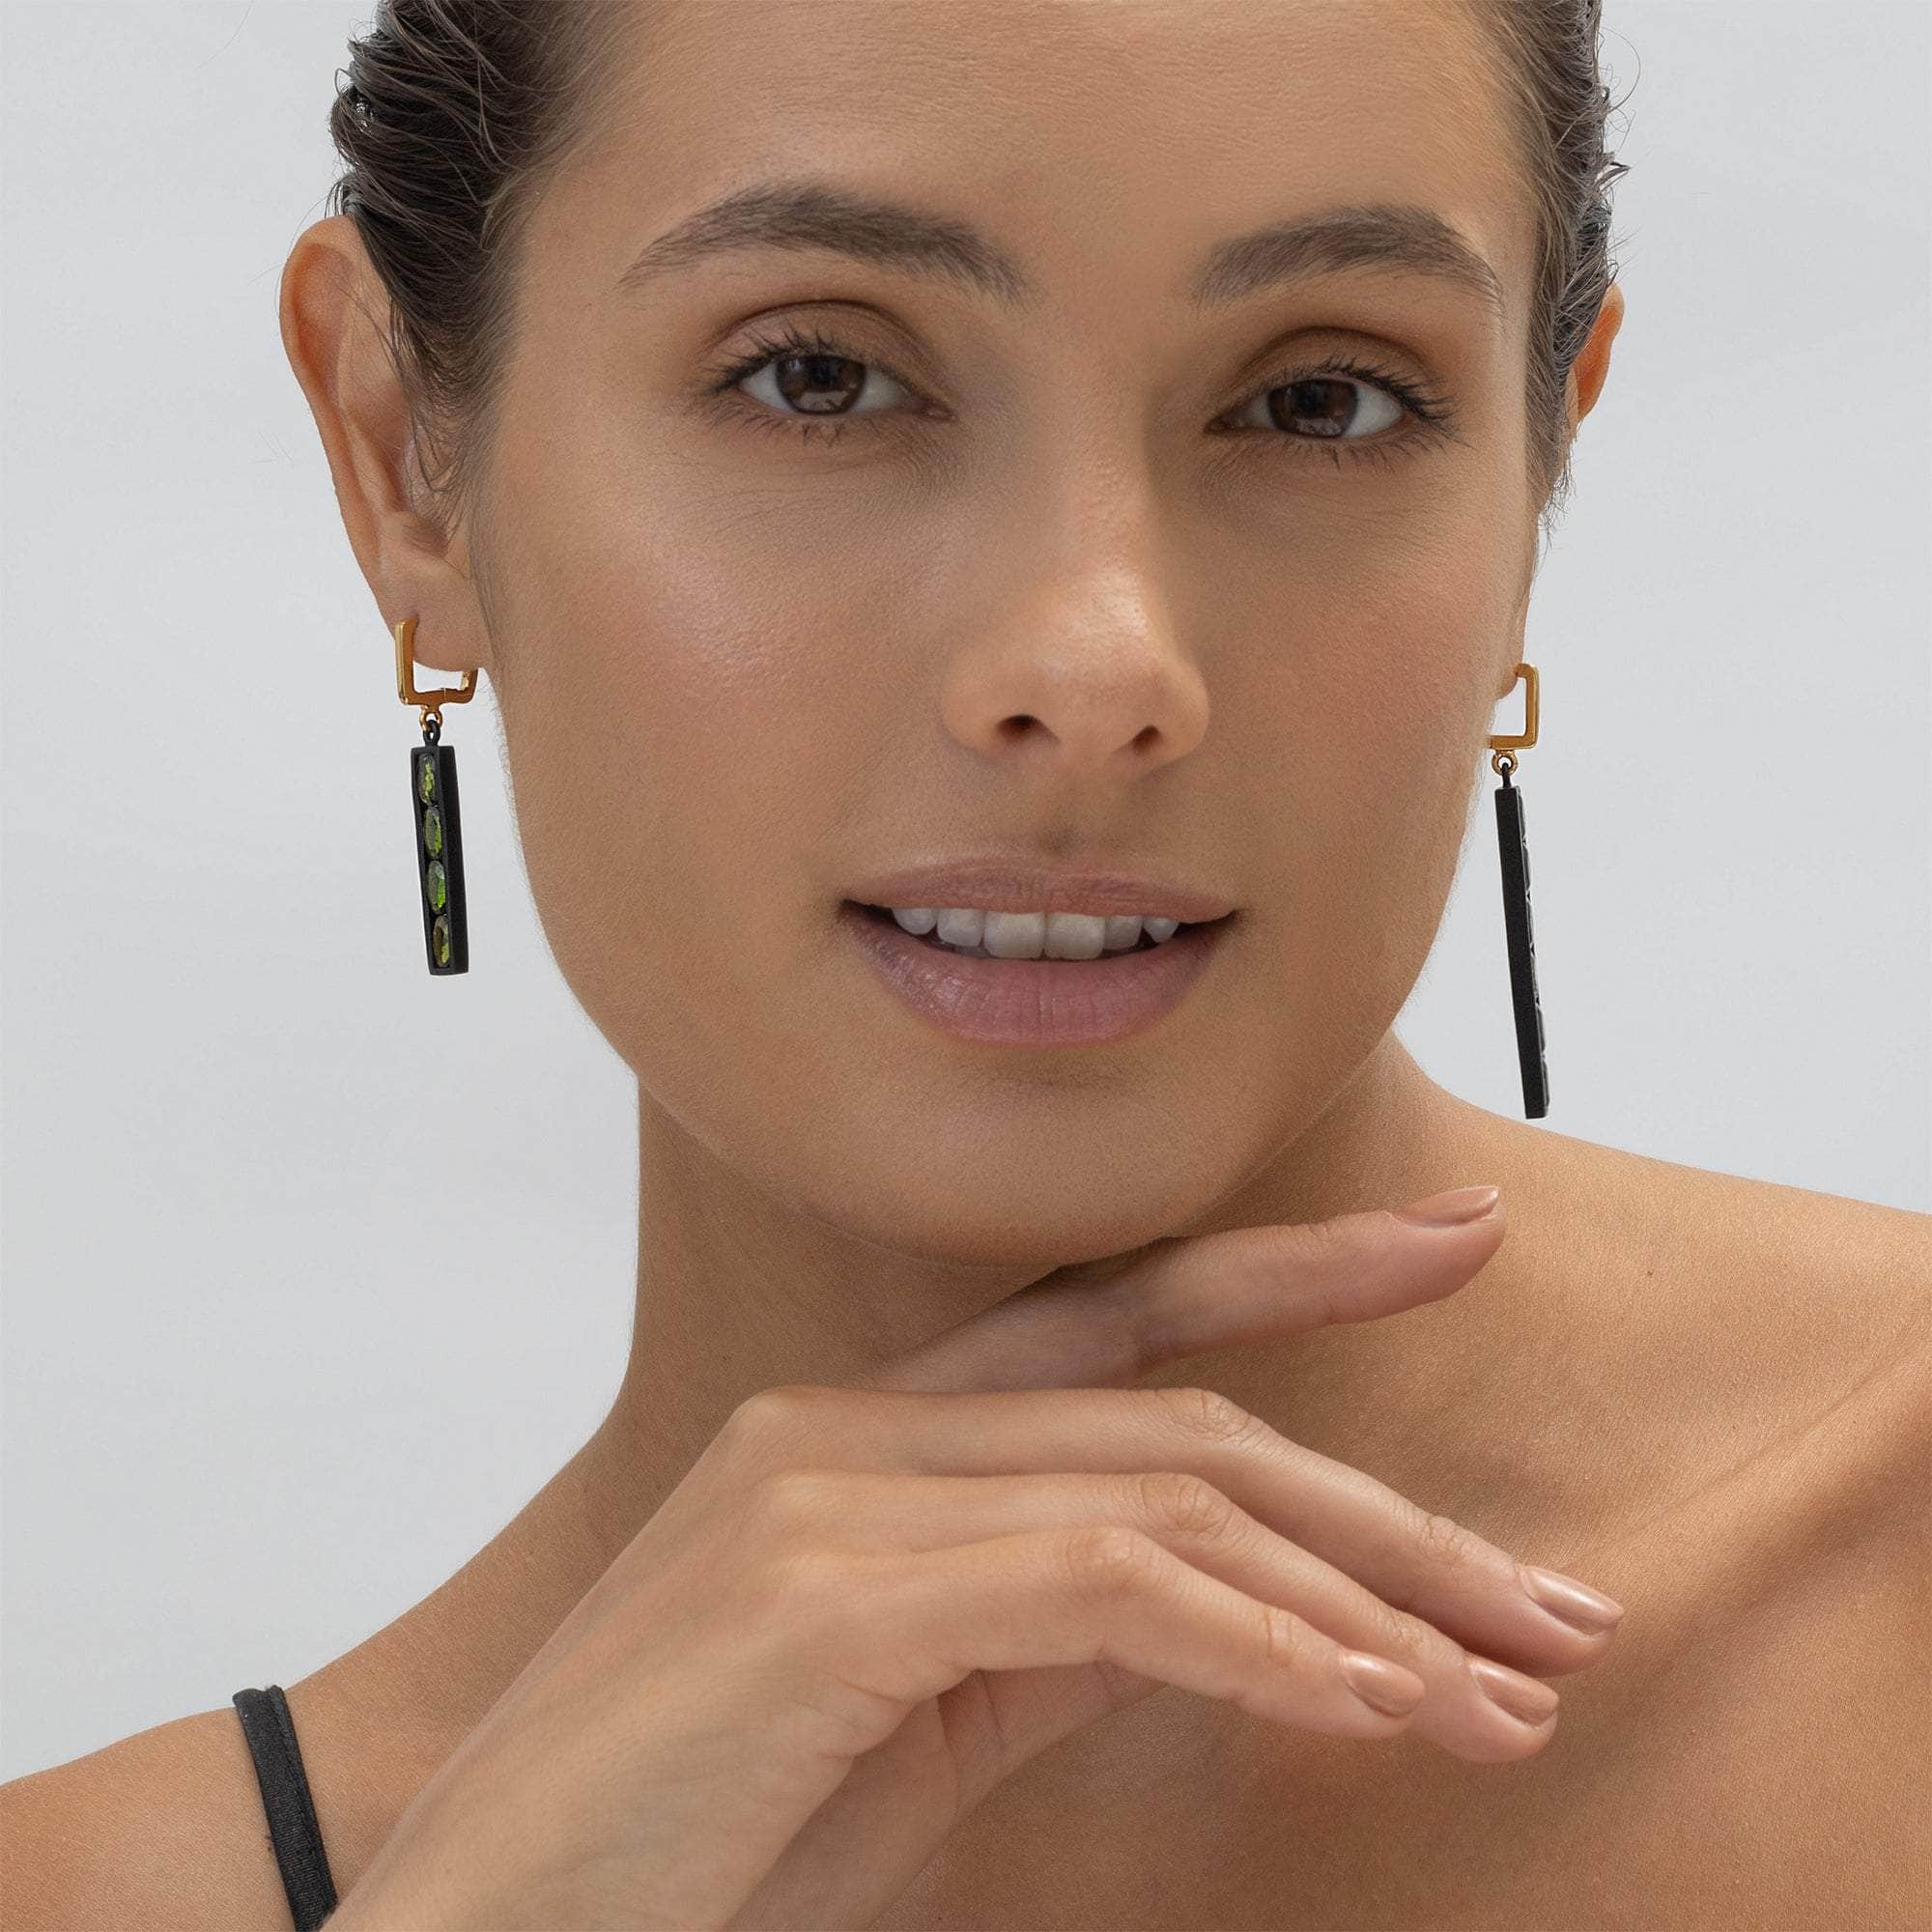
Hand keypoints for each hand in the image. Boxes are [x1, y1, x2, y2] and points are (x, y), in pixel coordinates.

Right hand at [327, 1188, 1621, 1931]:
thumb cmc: (698, 1844)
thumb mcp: (914, 1723)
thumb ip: (1049, 1631)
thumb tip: (1229, 1607)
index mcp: (864, 1437)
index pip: (1123, 1315)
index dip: (1299, 1269)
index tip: (1456, 1240)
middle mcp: (846, 1427)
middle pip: (1184, 1423)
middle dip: (1393, 1519)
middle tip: (1561, 1611)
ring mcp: (827, 1491)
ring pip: (1167, 1494)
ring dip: (1363, 1602)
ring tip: (1505, 1694)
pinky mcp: (824, 1587)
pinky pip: (1102, 1585)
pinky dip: (1260, 1643)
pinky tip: (1372, 1705)